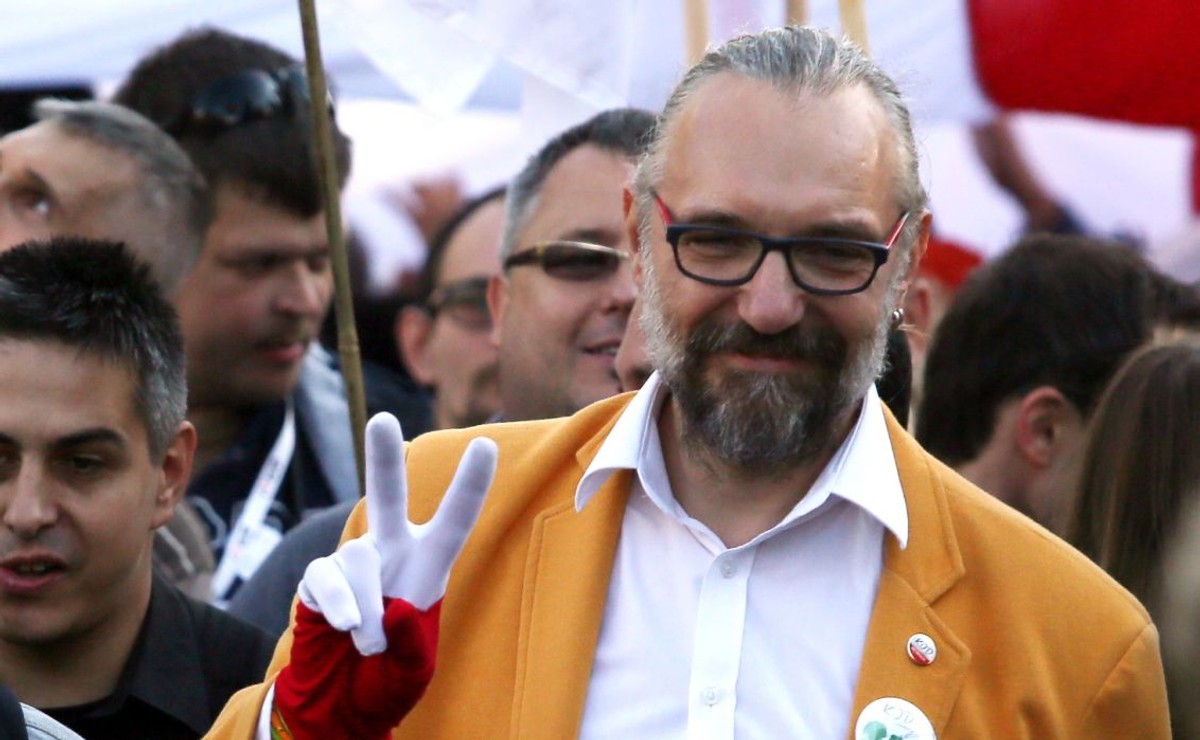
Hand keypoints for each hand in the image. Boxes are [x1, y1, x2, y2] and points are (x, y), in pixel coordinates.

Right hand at [273, 413, 495, 738]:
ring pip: (359, 559)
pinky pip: (326, 578)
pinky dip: (338, 607)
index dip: (469, 485)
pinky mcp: (318, 577)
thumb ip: (413, 644)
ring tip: (368, 642)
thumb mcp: (415, 674)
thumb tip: (394, 609)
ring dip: (365, 609)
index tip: (486, 444)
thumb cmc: (387, 679)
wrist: (340, 698)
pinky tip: (341, 627)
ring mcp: (352, 561)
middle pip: (387, 496)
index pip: (454, 522)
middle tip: (381, 419)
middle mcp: (391, 551)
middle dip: (382, 456)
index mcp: (428, 566)